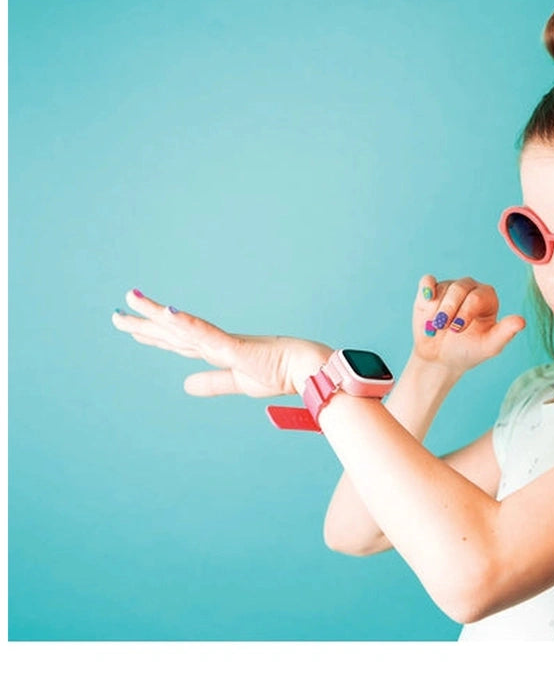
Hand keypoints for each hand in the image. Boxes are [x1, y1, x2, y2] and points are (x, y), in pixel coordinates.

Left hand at [111, 289, 332, 396]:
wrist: (307, 370)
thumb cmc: (280, 373)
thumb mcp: (239, 382)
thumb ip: (212, 382)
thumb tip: (185, 385)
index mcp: (217, 350)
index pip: (177, 342)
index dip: (153, 334)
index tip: (132, 326)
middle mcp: (215, 342)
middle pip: (172, 332)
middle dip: (143, 322)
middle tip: (117, 313)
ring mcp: (223, 342)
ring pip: (182, 326)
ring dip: (156, 313)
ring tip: (132, 299)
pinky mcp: (234, 347)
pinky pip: (206, 333)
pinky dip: (186, 323)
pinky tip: (168, 313)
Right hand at [412, 275, 524, 374]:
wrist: (440, 359)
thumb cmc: (468, 351)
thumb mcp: (488, 346)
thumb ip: (505, 333)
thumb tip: (521, 321)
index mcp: (488, 298)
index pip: (478, 297)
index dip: (466, 312)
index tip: (457, 330)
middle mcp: (470, 288)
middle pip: (460, 288)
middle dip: (450, 310)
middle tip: (443, 328)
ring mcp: (450, 288)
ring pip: (444, 288)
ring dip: (437, 310)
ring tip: (435, 327)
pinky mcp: (431, 290)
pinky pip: (428, 281)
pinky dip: (426, 288)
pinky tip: (427, 297)